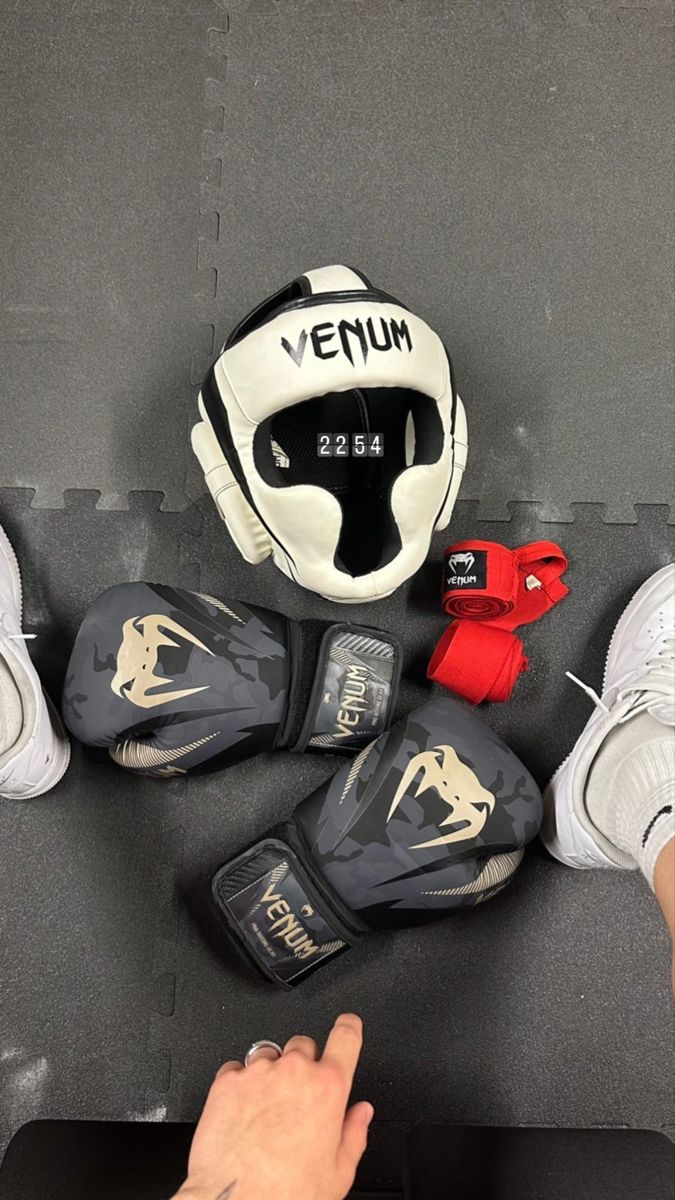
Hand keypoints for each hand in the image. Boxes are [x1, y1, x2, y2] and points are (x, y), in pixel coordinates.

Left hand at [173, 1012, 373, 1199]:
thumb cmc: (286, 1194)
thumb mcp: (338, 1173)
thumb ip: (355, 1134)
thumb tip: (362, 1113)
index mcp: (328, 1089)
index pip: (346, 1038)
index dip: (349, 1026)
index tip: (348, 1024)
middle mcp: (294, 1072)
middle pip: (304, 1045)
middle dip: (303, 1064)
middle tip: (296, 1097)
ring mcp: (258, 1073)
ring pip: (269, 1054)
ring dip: (271, 1073)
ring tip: (266, 1110)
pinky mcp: (227, 1082)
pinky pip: (236, 1067)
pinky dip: (240, 1083)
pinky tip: (242, 1112)